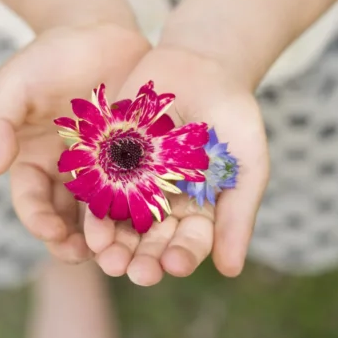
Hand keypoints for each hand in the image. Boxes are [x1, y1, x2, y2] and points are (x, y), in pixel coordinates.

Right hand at [0, 23, 149, 262]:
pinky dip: (139, 213)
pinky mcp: (134, 161)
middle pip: (64, 218)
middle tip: (84, 255)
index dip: (37, 219)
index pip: (29, 199)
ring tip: (117, 254)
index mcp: (31, 160)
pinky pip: (136, 191)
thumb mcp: (14, 81)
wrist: (98, 31)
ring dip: (107, 238)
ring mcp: (101, 169)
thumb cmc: (50, 55)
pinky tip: (149, 227)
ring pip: (101, 214)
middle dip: (71, 241)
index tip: (50, 231)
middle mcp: (64, 173)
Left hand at [83, 45, 269, 284]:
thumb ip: (238, 213)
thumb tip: (230, 271)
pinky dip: (94, 208)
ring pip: (122, 223)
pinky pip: (99, 189)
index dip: (182, 256)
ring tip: (107, 258)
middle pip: (152, 241)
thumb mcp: (247, 163)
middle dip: (143, 259)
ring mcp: (135, 183)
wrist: (201, 64)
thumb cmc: (233, 115)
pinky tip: (90, 225)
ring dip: (114, 244)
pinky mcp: (109, 161)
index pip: (189, 243)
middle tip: (137, 274)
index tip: (174, 265)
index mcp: (199, 209)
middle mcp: (164, 203)